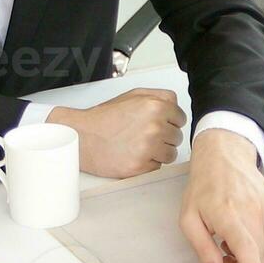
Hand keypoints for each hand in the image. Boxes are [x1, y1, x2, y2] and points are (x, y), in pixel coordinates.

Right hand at [49, 88, 186, 177]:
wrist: (83, 137)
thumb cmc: (105, 118)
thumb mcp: (133, 95)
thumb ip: (159, 96)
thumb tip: (175, 104)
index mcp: (155, 106)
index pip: (181, 118)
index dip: (170, 122)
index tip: (158, 124)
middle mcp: (154, 127)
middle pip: (177, 137)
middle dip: (164, 137)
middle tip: (144, 135)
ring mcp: (148, 148)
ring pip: (170, 154)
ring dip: (158, 152)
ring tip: (139, 145)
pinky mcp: (141, 166)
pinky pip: (157, 167)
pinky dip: (148, 163)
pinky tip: (133, 154)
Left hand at [179, 129, 263, 262]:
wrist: (225, 157)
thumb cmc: (203, 189)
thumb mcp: (189, 219)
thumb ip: (203, 249)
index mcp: (227, 213)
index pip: (246, 247)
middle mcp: (253, 211)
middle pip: (259, 256)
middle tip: (224, 259)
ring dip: (253, 259)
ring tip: (232, 244)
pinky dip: (262, 248)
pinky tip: (246, 236)